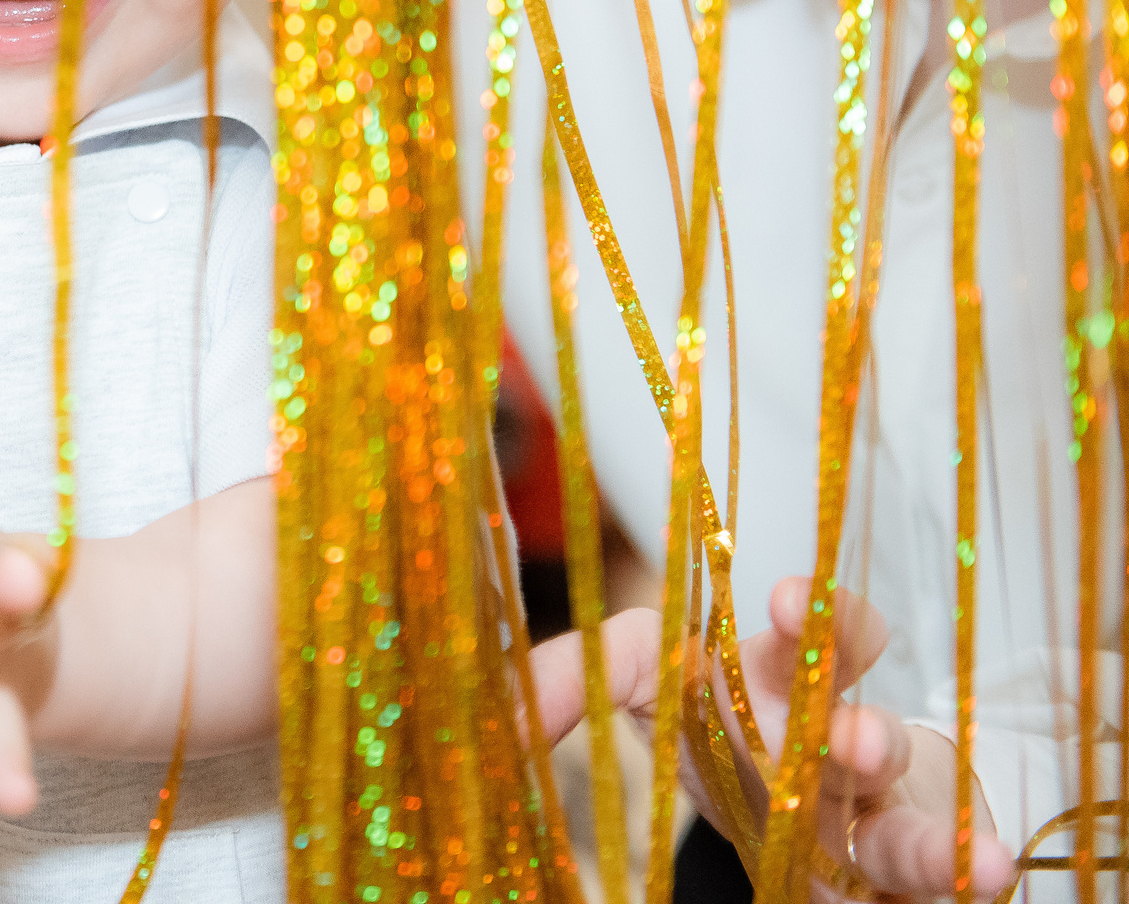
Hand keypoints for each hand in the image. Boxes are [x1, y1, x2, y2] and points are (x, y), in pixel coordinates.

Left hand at [529, 577, 1016, 900]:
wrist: (779, 825)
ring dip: (917, 814)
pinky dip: (958, 865)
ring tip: (946, 838)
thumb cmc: (713, 734)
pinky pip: (933, 864)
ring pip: (904, 790)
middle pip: (855, 702)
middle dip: (857, 713)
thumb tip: (490, 704)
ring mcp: (871, 799)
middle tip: (846, 736)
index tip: (786, 600)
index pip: (793, 629)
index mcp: (766, 676)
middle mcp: (827, 729)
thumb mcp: (637, 695)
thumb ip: (565, 682)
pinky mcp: (897, 863)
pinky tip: (983, 873)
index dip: (804, 609)